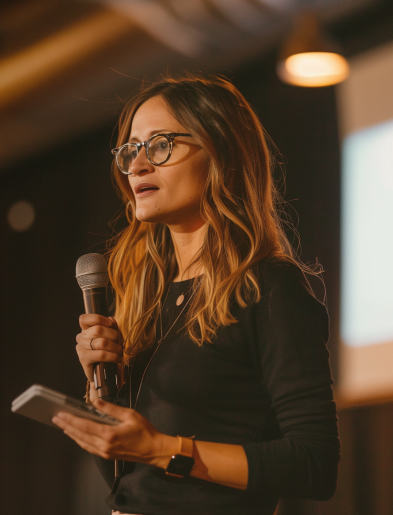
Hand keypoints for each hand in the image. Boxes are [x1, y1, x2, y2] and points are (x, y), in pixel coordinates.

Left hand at [52, 399, 177, 466]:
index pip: (84, 426)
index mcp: (109, 434)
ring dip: (72, 434)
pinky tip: (77, 436)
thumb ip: (111, 409)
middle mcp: (104, 445)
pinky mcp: (107, 455)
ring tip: (63, 426)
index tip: (60, 414)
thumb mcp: (130, 415)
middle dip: (67, 426)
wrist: (154, 450)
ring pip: (83, 442)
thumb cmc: (145, 431)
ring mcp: (104, 452)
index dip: (70, 420)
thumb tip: (95, 402)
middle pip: (80, 435)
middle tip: (56, 419)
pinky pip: (89, 447)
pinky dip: (80, 440)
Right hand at [76, 314, 122, 381]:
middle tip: (120, 342)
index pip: (85, 319)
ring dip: (115, 347)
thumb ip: (111, 327)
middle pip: (98, 329)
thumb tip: (111, 320)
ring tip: (120, 351)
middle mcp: (81, 338)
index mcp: (85, 330)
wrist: (102, 373)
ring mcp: (81, 348)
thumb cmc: (107, 352)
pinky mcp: (84, 359)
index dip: (99, 319)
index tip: (110, 324)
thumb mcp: (111, 337)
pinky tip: (117, 359)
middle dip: (114, 335)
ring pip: (101, 342)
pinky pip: (101, 355)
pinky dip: (113, 356)